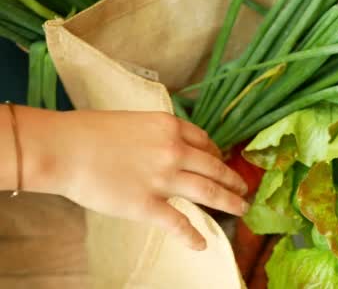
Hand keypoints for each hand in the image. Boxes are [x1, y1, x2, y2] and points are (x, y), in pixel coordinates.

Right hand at [17, 107, 247, 249]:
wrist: (64, 148)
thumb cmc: (91, 132)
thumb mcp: (135, 122)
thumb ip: (158, 135)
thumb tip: (171, 148)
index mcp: (171, 127)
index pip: (205, 142)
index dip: (217, 154)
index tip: (222, 162)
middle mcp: (175, 151)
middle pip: (214, 168)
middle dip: (233, 180)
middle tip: (244, 189)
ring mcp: (164, 179)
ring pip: (208, 192)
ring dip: (229, 202)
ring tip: (241, 209)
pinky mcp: (148, 205)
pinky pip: (179, 223)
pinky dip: (193, 236)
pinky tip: (202, 244)